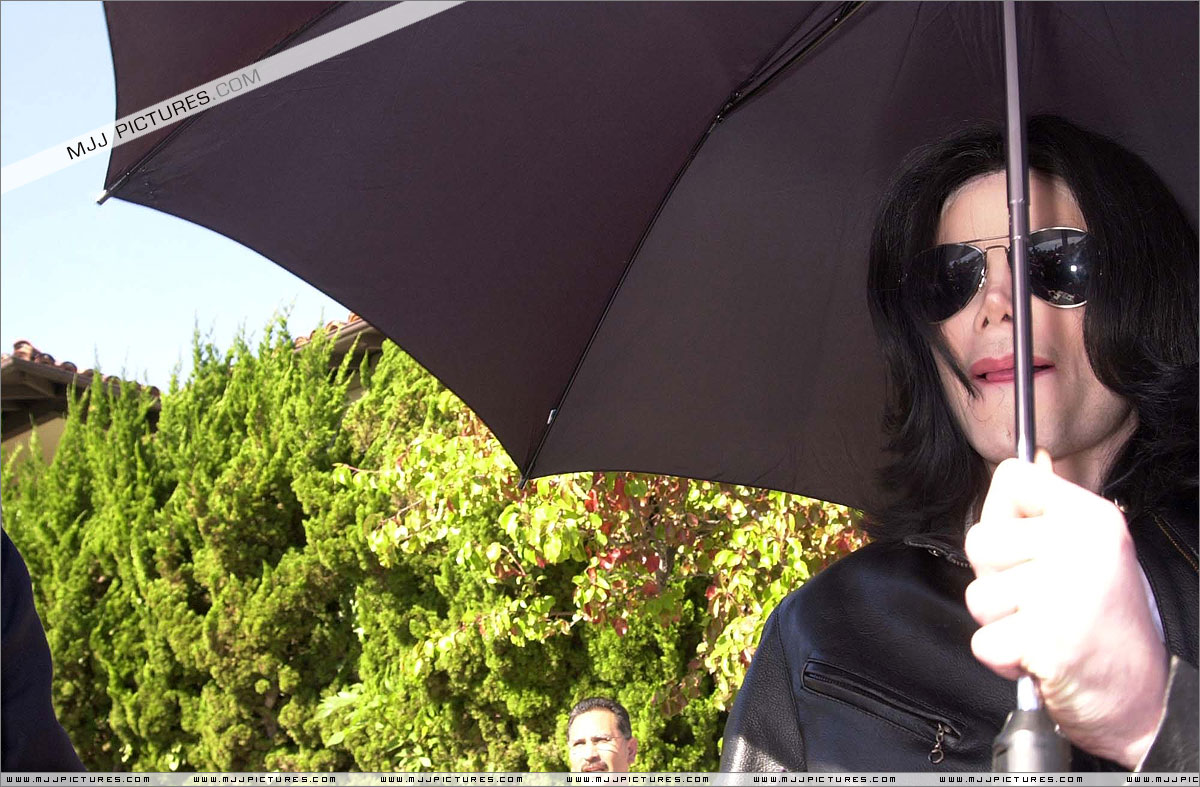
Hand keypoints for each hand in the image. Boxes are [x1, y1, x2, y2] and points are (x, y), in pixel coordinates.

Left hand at [964, 452, 1167, 767]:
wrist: (1144, 696)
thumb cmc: (1105, 623)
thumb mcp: (1089, 550)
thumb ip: (1045, 513)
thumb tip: (1024, 462)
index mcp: (1089, 517)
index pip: (1012, 477)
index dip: (1003, 514)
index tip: (1028, 544)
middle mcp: (1078, 546)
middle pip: (979, 540)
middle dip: (996, 578)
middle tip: (1039, 599)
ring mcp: (1060, 592)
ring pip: (977, 595)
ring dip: (1000, 623)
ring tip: (1043, 629)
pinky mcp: (1042, 639)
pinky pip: (983, 642)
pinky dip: (1004, 659)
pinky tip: (1039, 657)